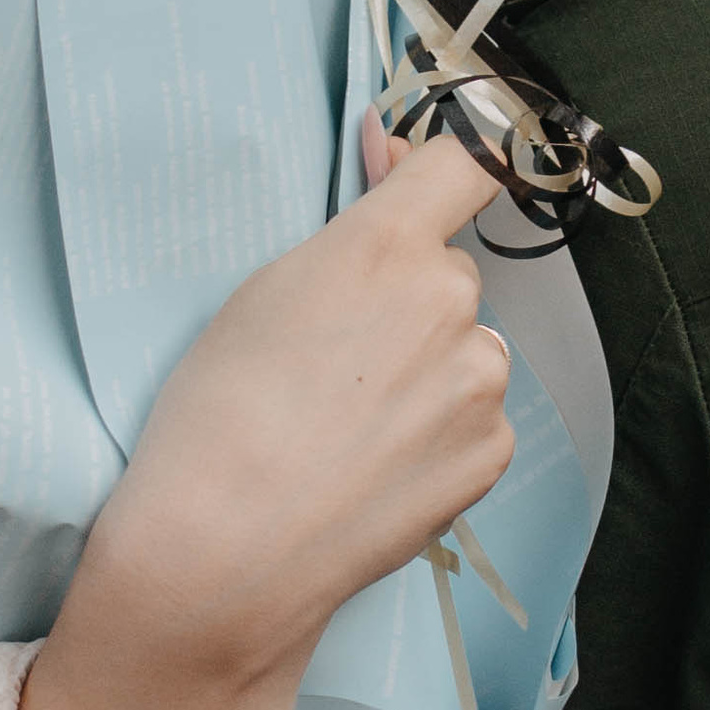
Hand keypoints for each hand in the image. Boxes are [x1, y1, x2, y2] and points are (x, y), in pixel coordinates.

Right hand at [23, 131, 513, 709]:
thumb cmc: (216, 416)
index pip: (468, 161)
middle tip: (336, 359)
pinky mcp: (492, 452)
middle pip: (449, 273)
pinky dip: (438, 434)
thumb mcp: (266, 290)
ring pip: (465, 349)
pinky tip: (376, 465)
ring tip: (349, 426)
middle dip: (409, 299)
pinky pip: (475, 418)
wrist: (222, 552)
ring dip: (429, 371)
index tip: (437, 184)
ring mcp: (480, 382)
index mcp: (387, 247)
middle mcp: (451, 303)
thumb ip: (355, 224)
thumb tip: (396, 156)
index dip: (450, 170)